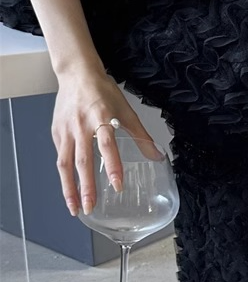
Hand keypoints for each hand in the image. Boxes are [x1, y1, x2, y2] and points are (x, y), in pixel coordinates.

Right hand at [53, 68, 155, 215]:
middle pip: (82, 161)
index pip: (107, 146)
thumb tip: (157, 156)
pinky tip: (70, 190)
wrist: (76, 73)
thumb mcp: (126, 111)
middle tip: (90, 207)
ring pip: (64, 164)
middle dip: (85, 187)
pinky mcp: (56, 132)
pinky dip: (64, 175)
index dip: (113, 166)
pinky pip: (60, 157)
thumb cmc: (103, 91)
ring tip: (75, 207)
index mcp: (101, 119)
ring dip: (69, 188)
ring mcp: (65, 130)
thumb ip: (141, 135)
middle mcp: (81, 126)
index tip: (118, 186)